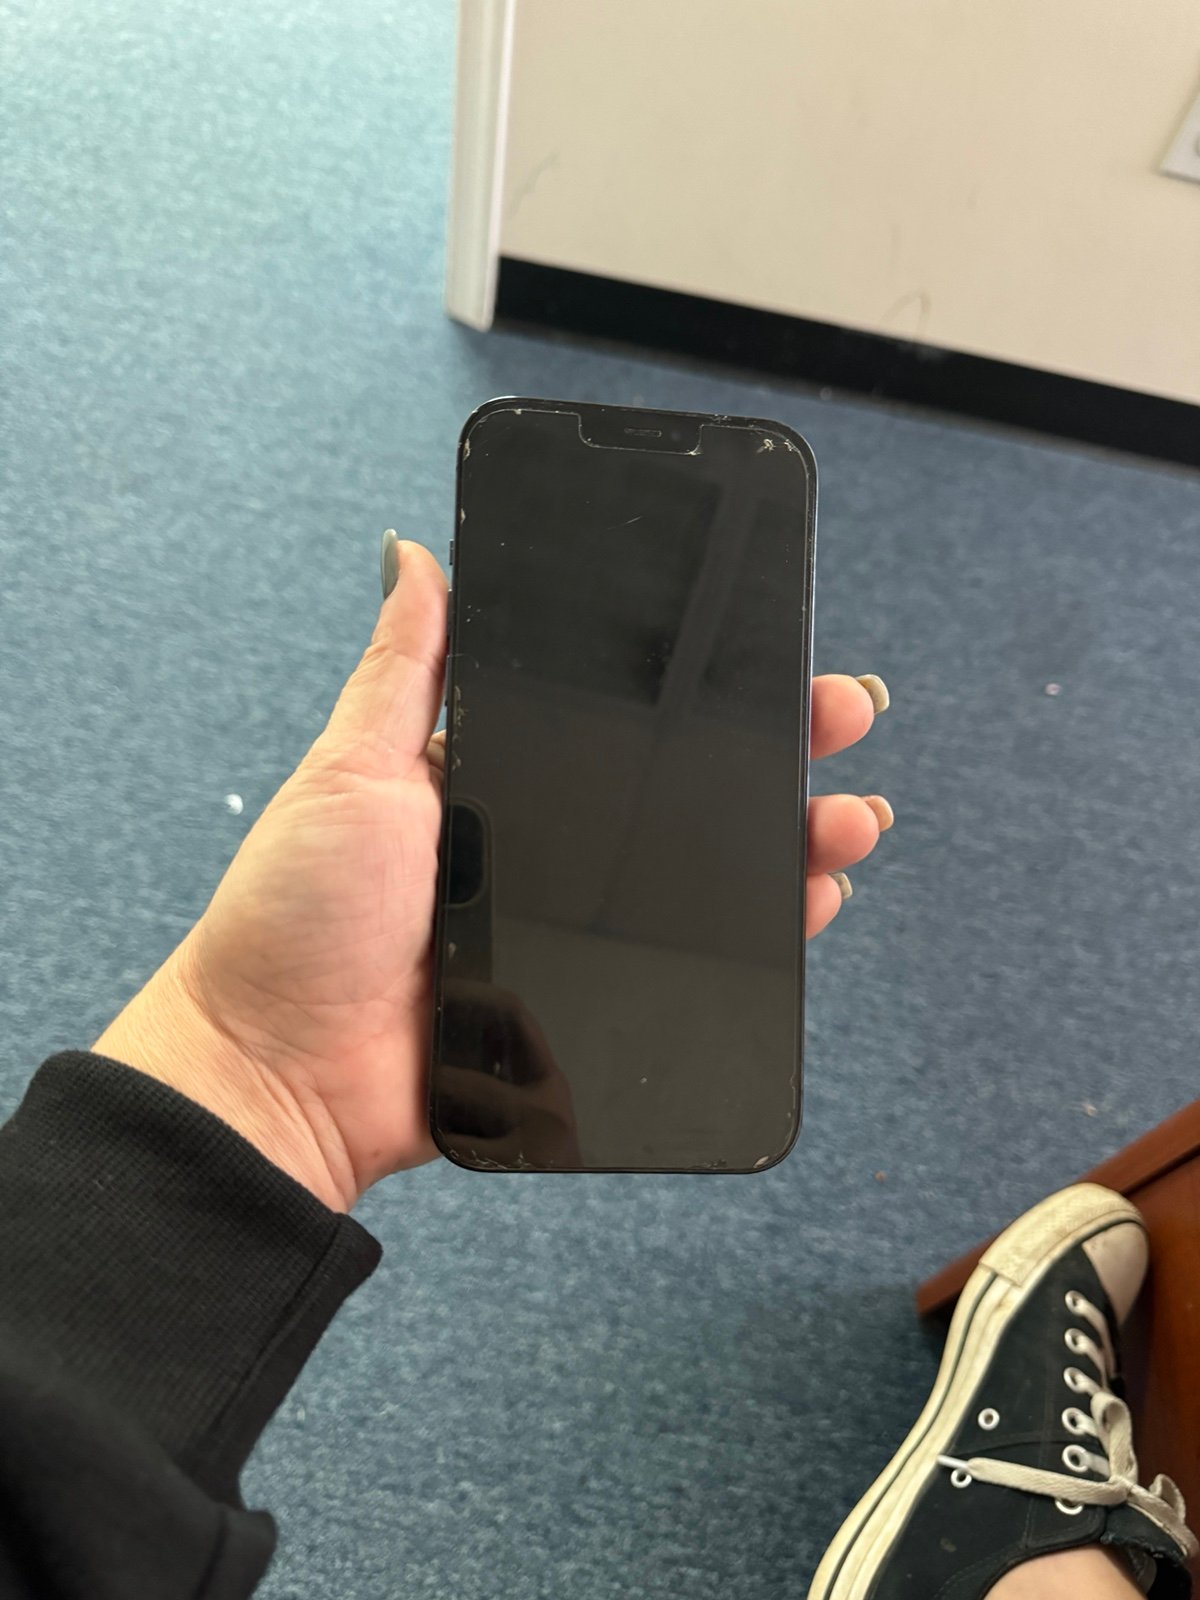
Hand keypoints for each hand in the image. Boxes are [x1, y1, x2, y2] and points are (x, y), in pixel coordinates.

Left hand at [96, 539, 890, 1209]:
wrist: (284, 1073)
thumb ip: (404, 671)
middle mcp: (549, 852)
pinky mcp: (590, 1003)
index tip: (768, 656)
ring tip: (846, 817)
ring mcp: (577, 931)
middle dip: (773, 754)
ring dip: (790, 842)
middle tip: (839, 718)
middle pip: (684, 795)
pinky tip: (809, 904)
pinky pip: (697, 966)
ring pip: (709, 879)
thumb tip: (412, 555)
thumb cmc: (297, 917)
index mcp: (497, 782)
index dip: (698, 690)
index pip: (620, 722)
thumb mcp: (351, 770)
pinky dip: (764, 936)